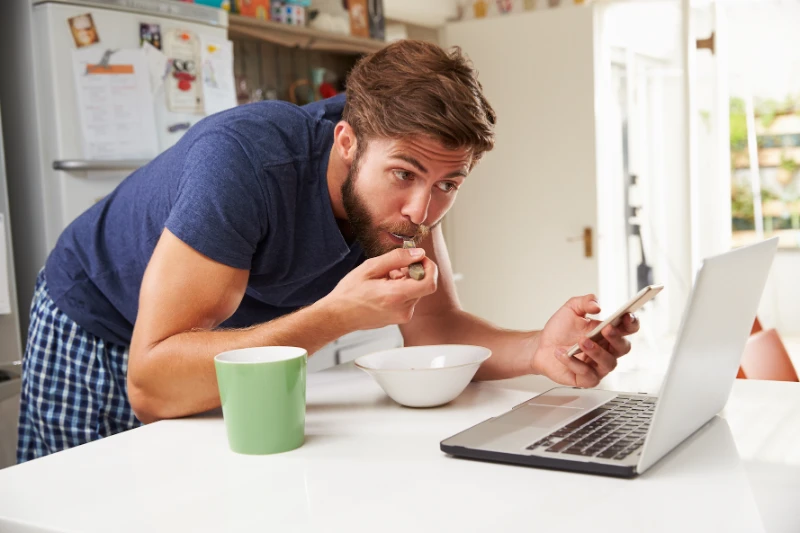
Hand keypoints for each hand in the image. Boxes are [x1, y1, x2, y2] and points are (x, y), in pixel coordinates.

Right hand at [320, 247, 438, 330]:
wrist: (338, 316)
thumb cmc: (350, 292)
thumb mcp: (371, 267)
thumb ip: (397, 258)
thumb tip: (419, 253)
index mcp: (396, 296)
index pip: (430, 282)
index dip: (429, 267)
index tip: (417, 258)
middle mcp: (403, 309)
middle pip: (423, 284)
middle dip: (412, 271)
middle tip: (392, 268)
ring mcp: (402, 316)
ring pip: (416, 291)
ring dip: (406, 280)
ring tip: (384, 279)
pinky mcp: (400, 318)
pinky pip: (409, 299)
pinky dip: (401, 289)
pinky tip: (384, 288)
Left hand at [529, 295, 639, 387]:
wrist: (542, 346)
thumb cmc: (561, 329)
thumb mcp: (571, 309)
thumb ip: (585, 302)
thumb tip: (597, 305)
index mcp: (608, 332)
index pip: (628, 328)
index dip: (632, 322)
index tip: (626, 315)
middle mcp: (607, 350)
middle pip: (623, 347)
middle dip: (616, 338)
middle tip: (605, 329)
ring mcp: (599, 366)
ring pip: (608, 363)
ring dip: (596, 352)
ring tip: (581, 341)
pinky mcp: (587, 379)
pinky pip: (587, 375)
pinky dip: (575, 363)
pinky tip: (564, 354)